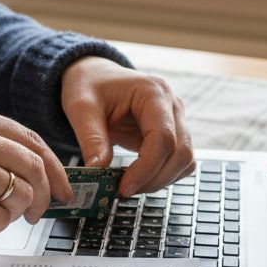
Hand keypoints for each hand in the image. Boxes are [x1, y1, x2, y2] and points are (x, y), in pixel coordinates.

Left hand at [60, 56, 194, 196]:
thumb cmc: (89, 85)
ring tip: (130, 185)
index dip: (147, 168)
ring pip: (186, 160)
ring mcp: (175, 119)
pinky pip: (179, 161)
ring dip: (162, 179)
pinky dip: (164, 175)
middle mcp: (172, 105)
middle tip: (125, 191)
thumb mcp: (81, 107)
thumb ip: (91, 138)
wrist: (95, 76)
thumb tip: (98, 170)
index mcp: (152, 92)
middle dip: (156, 178)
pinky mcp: (172, 133)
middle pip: (182, 152)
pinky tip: (139, 178)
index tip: (125, 187)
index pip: (163, 137)